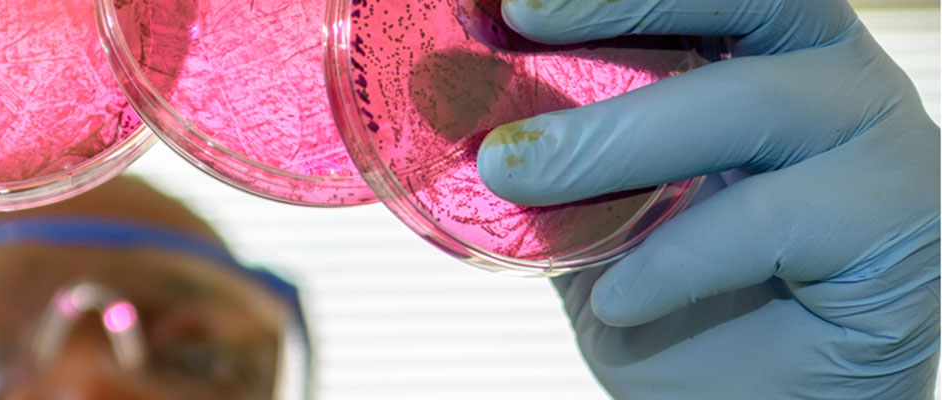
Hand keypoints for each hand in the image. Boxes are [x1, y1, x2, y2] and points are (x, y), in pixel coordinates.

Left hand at [476, 1, 938, 397]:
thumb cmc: (682, 312)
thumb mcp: (602, 226)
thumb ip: (563, 166)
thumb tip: (463, 111)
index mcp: (770, 60)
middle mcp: (838, 84)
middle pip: (752, 4)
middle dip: (625, 8)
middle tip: (520, 26)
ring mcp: (884, 147)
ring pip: (753, 105)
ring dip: (616, 137)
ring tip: (515, 175)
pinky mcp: (901, 230)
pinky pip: (774, 219)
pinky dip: (678, 256)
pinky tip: (617, 298)